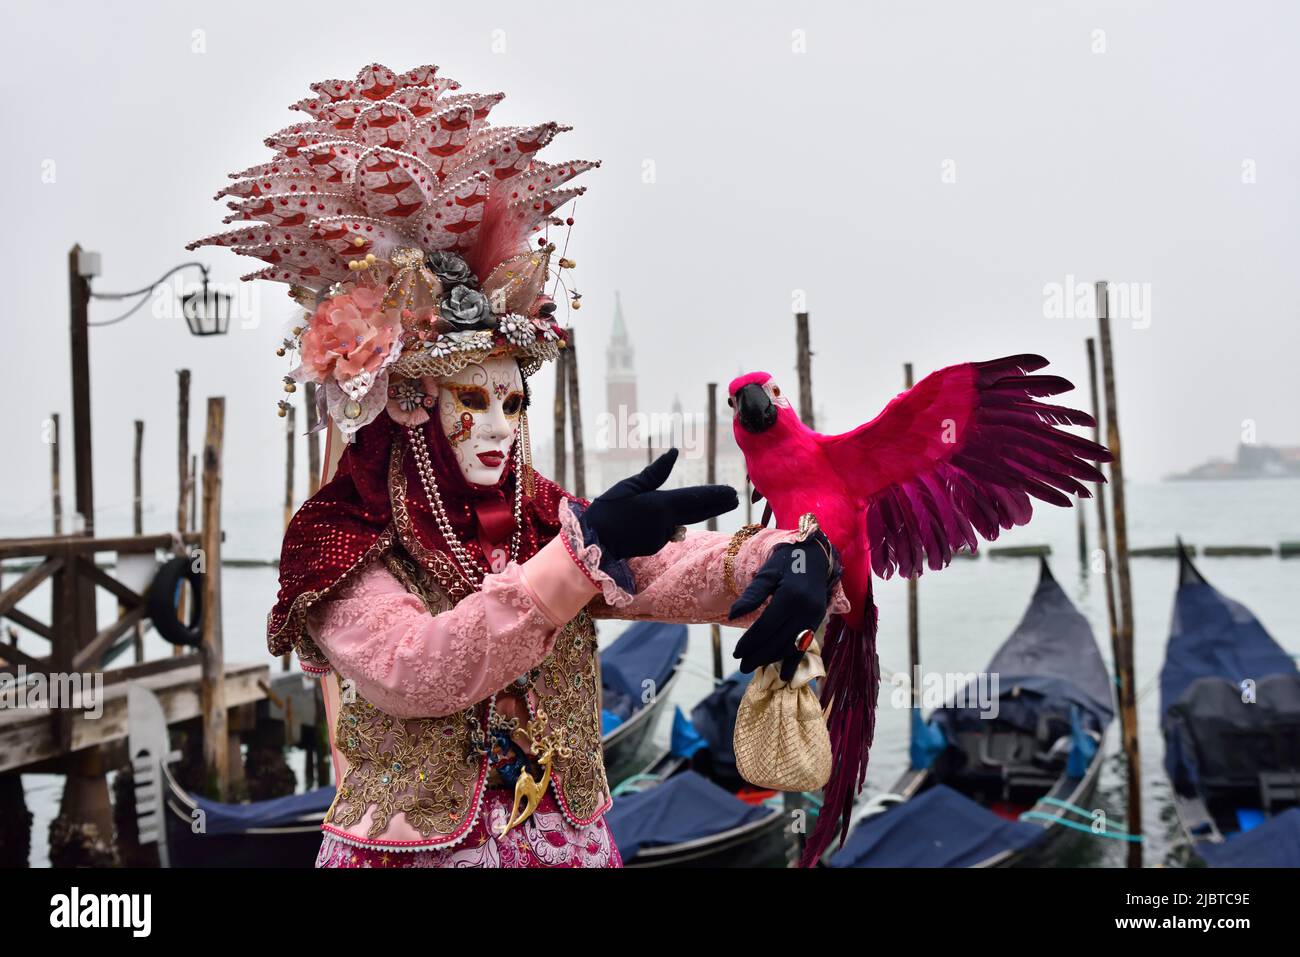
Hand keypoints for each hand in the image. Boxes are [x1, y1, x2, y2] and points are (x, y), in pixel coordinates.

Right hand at [582, 448, 737, 559]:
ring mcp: (662, 537)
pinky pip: (664, 530)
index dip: (715, 495)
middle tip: (735, 498)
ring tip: (707, 503)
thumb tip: (673, 453)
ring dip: (695, 512)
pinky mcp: (654, 546)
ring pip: (680, 521)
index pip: (695, 498)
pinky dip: (663, 523)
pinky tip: (645, 521)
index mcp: (661, 505)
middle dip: (717, 504)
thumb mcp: (629, 485)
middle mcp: (667, 523)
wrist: (593, 542)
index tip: (732, 492)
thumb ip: (655, 473)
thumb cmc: (608, 509)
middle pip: (698, 512)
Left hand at [728, 530, 837, 680]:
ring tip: (755, 667)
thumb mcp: (767, 573)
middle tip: (741, 666)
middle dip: (758, 655)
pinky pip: (804, 646)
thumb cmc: (786, 562)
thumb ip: (751, 595)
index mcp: (789, 597)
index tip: (735, 653)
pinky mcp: (818, 622)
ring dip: (772, 659)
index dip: (749, 642)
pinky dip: (794, 662)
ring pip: (790, 646)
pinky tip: (785, 677)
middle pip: (777, 640)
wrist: (815, 556)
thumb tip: (732, 615)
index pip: (765, 627)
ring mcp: (814, 618)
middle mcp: (805, 610)